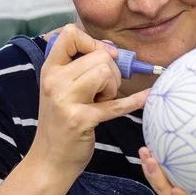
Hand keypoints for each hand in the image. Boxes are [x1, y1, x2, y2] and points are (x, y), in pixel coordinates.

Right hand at [32, 24, 149, 175]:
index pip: (69, 34)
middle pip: (99, 56)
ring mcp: (65, 100)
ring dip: (113, 87)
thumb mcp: (61, 89)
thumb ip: (79, 68)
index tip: (102, 57)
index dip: (92, 41)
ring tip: (101, 102)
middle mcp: (54, 81)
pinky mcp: (81, 119)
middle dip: (112, 71)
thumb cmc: (61, 122)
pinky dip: (134, 101)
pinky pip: (116, 104)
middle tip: (103, 91)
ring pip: (106, 72)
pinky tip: (146, 96)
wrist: (49, 160)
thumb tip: (112, 50)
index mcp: (50, 70)